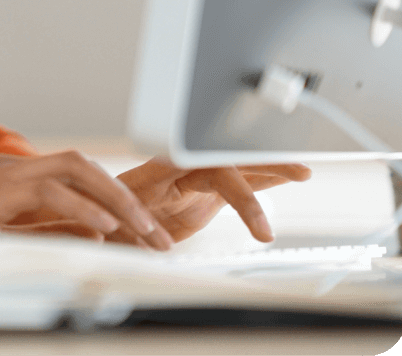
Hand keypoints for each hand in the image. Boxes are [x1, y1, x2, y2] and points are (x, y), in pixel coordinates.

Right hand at [0, 151, 174, 249]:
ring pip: (74, 171)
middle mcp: (10, 167)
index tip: (143, 232)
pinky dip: (83, 208)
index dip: (114, 199)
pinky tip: (106, 230)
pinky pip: (49, 192)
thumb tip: (88, 237)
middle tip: (158, 234)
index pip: (75, 175)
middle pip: (82, 166)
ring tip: (146, 232)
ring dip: (117, 202)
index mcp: (11, 176)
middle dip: (126, 198)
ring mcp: (1, 174)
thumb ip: (37, 230)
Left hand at [111, 158, 311, 243]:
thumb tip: (138, 241)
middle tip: (296, 171)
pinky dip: (263, 177)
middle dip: (264, 164)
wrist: (98, 203)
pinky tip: (286, 174)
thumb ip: (129, 228)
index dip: (238, 195)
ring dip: (270, 166)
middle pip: (229, 160)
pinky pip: (238, 178)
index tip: (260, 224)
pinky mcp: (203, 188)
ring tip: (303, 170)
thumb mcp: (111, 219)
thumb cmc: (101, 206)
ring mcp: (194, 174)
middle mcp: (181, 165)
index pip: (208, 172)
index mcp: (160, 167)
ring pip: (237, 166)